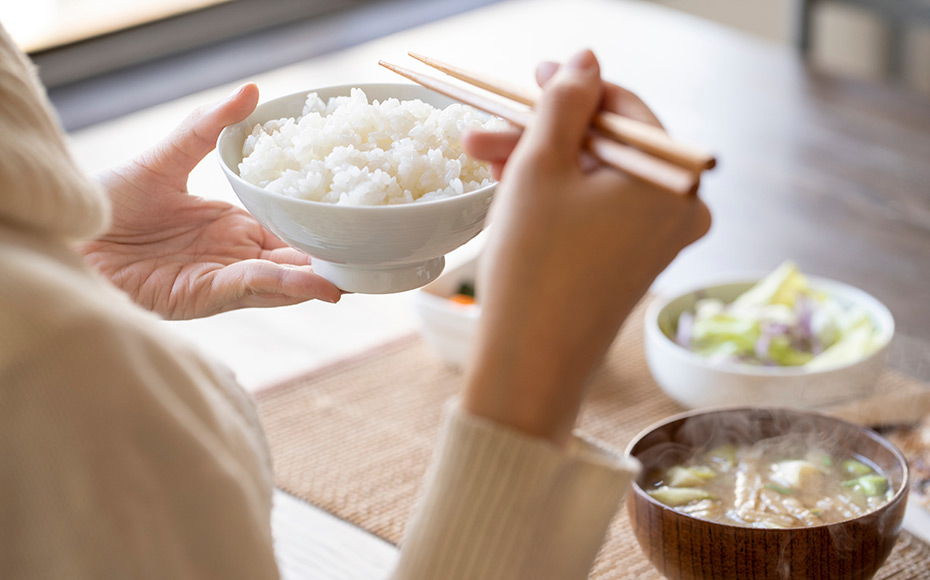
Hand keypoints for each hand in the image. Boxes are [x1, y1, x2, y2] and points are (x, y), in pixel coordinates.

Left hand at [76, 84, 341, 319]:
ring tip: (353, 277)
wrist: (68, 234)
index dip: (318, 229)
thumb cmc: (108, 202)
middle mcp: (231, 257)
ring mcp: (219, 279)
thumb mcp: (166, 159)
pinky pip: (250, 289)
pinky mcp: (201, 297)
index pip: (286, 231)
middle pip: (292, 262)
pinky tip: (315, 283)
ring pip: (280, 282)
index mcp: (230, 228)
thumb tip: (252, 91)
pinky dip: (284, 287)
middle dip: (328, 262)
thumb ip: (208, 129)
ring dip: (315, 280)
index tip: (353, 220)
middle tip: (370, 256)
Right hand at [461, 50, 710, 444]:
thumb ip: (565, 101)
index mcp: (675, 179)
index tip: (527, 81)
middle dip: (541, 135)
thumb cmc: (535, 263)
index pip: (624, 108)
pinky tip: (511, 191)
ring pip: (595, 180)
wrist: (531, 365)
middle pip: (606, 147)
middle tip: (485, 131)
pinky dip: (558, 198)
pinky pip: (598, 212)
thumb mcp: (541, 165)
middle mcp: (682, 209)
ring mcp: (660, 242)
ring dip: (540, 166)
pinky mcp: (635, 265)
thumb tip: (585, 60)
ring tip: (481, 163)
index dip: (571, 90)